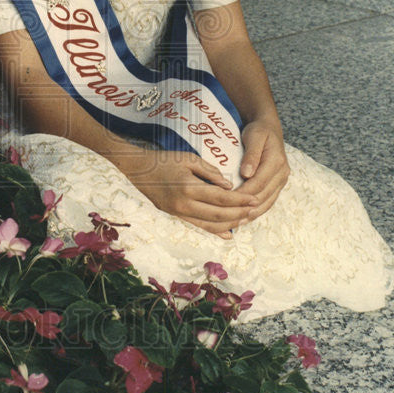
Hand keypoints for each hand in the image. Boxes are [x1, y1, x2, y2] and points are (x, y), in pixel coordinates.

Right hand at [118, 148, 256, 238]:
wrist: (139, 170)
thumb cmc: (164, 160)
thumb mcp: (189, 159)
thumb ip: (210, 171)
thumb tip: (229, 185)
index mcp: (189, 188)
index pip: (221, 198)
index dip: (240, 200)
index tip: (254, 199)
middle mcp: (184, 204)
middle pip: (218, 215)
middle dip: (239, 214)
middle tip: (254, 210)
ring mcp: (179, 213)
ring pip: (210, 225)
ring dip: (230, 225)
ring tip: (245, 220)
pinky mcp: (176, 216)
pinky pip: (198, 227)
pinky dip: (215, 231)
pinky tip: (227, 233)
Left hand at [234, 120, 289, 224]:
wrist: (269, 128)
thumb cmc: (259, 131)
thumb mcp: (254, 136)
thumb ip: (251, 155)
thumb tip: (246, 174)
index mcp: (276, 162)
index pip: (258, 183)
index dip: (242, 194)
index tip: (226, 201)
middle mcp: (282, 174)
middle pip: (263, 196)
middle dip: (245, 207)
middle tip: (227, 217)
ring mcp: (281, 181)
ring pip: (267, 203)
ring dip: (251, 214)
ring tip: (235, 223)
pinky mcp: (277, 185)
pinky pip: (268, 202)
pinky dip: (256, 211)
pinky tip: (244, 218)